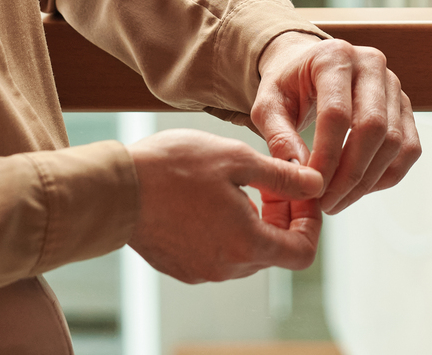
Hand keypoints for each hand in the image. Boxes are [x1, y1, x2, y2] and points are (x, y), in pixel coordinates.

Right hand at [126, 128, 324, 282]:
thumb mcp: (237, 160)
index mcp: (246, 244)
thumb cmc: (174, 167)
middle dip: (284, 216)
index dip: (311, 222)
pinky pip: (220, 253)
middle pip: (275, 251)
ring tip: (240, 184)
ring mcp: (202, 271)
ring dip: (256, 221)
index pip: (302, 252)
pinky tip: (212, 198)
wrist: (115, 188)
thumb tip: (316, 184)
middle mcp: (227, 268)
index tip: (301, 193)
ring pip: (247, 251)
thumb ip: (282, 177)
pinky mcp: (182, 267)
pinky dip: (229, 229)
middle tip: (272, 179)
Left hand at [253, 33, 419, 214]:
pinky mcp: (405, 104)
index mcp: (334, 57)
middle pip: (373, 127)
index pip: (337, 114)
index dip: (327, 157)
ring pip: (395, 141)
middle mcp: (371, 63)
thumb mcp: (267, 105)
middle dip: (350, 175)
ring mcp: (393, 83)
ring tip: (339, 200)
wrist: (309, 67)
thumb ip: (279, 137)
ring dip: (368, 180)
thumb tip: (301, 175)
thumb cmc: (287, 86)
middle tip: (327, 203)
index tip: (312, 188)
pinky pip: (410, 147)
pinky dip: (388, 175)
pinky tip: (362, 188)